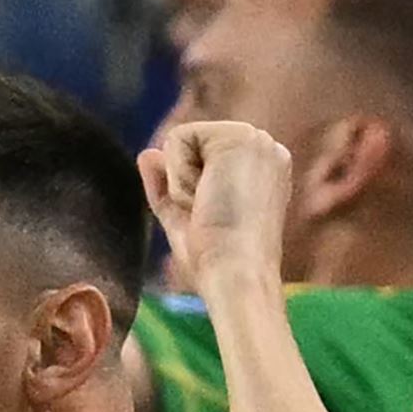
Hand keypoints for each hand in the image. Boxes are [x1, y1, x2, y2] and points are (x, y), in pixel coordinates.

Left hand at [139, 121, 292, 290]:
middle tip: (211, 214)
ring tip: (211, 207)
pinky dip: (179, 175)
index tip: (212, 218)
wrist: (236, 274)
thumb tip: (147, 154)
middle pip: (189, 146)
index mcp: (260, 168)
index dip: (187, 188)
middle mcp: (265, 148)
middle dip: (184, 183)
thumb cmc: (215, 259)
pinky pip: (177, 138)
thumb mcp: (183, 218)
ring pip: (181, 140)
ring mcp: (257, 139)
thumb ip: (166, 184)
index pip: (200, 158)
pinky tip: (207, 196)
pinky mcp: (241, 136)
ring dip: (182, 182)